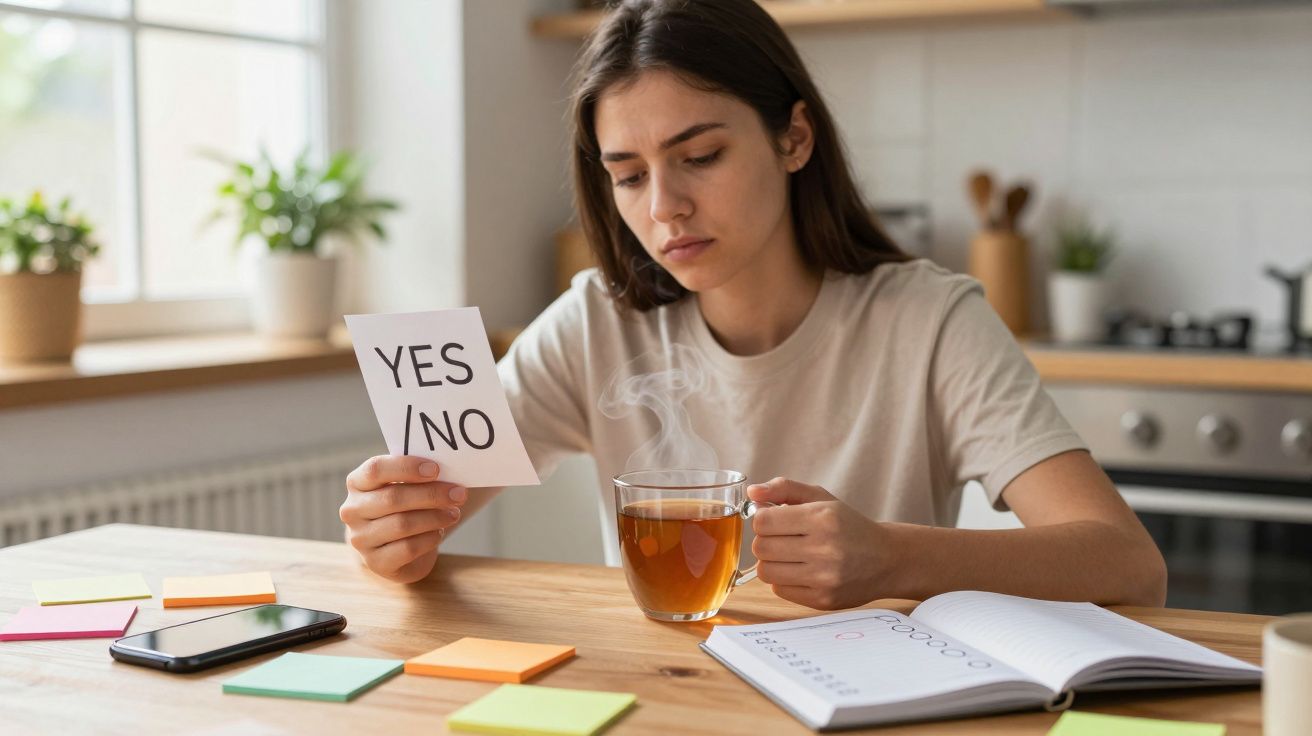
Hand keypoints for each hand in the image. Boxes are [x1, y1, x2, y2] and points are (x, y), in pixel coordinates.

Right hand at [339, 455, 467, 582]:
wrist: (392, 547)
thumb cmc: (403, 507)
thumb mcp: (405, 486)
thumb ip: (418, 477)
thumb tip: (451, 471)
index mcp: (357, 483)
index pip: (376, 469)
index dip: (407, 468)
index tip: (436, 469)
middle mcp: (353, 510)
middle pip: (393, 498)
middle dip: (431, 495)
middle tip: (459, 494)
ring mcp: (361, 538)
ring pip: (402, 524)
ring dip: (435, 517)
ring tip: (454, 513)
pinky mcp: (375, 562)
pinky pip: (408, 548)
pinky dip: (429, 538)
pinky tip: (439, 532)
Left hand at [748, 478, 891, 609]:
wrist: (887, 560)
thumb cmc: (848, 526)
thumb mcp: (821, 498)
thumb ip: (784, 488)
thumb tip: (752, 492)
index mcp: (823, 517)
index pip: (763, 521)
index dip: (763, 519)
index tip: (774, 520)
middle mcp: (824, 547)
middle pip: (760, 547)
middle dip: (765, 541)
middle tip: (782, 539)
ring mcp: (824, 577)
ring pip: (765, 571)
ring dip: (771, 562)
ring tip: (789, 556)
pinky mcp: (822, 599)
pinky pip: (779, 590)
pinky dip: (783, 580)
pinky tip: (801, 571)